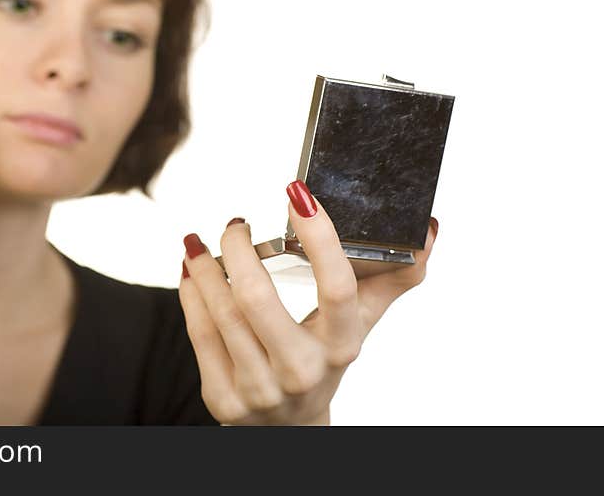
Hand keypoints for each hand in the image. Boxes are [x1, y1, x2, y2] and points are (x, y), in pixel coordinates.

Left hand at [178, 180, 438, 424]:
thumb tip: (427, 229)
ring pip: (221, 314)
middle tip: (234, 224)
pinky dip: (191, 294)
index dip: (318, 237)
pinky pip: (200, 335)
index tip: (297, 193)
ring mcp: (260, 389)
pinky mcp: (225, 399)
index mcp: (342, 344)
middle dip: (237, 249)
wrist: (290, 425)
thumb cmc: (325, 358)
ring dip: (205, 268)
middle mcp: (302, 370)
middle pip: (258, 299)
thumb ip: (393, 277)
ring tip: (200, 242)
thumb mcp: (361, 323)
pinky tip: (191, 271)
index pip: (337, 287)